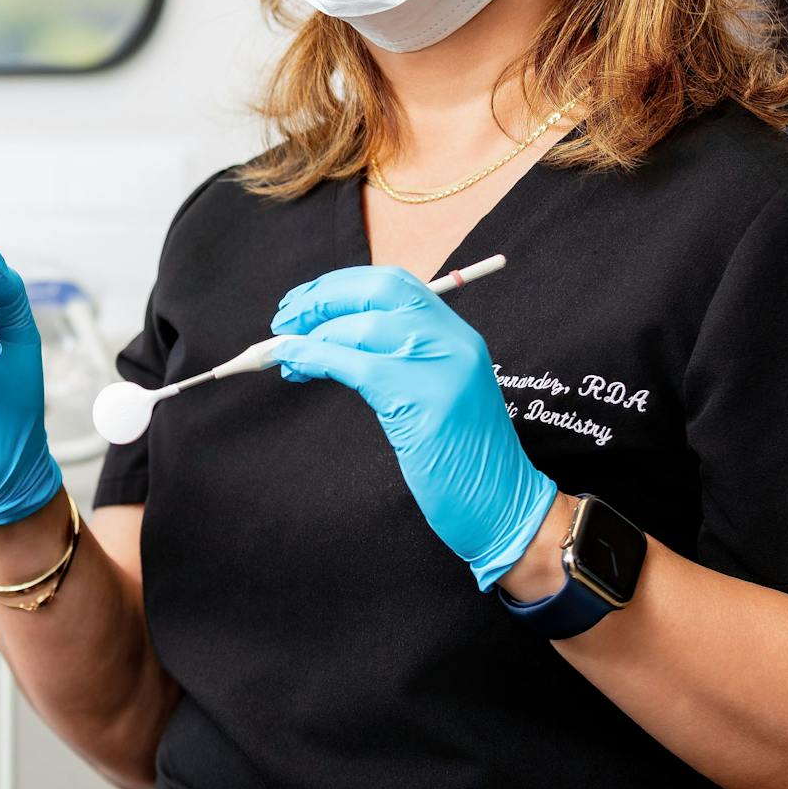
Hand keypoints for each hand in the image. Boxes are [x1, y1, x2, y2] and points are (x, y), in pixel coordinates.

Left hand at [270, 265, 555, 589]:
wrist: (505, 505)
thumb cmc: (462, 456)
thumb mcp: (435, 391)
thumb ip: (398, 358)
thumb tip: (327, 335)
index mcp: (456, 334)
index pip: (394, 283)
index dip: (342, 285)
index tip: (305, 301)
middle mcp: (452, 340)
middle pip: (376, 289)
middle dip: (321, 297)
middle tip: (283, 319)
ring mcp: (440, 368)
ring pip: (360, 326)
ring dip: (309, 333)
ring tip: (282, 352)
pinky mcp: (422, 401)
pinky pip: (354, 364)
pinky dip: (314, 357)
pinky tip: (294, 365)